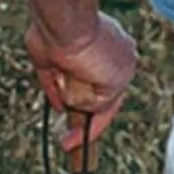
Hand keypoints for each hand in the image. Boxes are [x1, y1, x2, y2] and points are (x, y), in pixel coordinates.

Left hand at [25, 10, 138, 148]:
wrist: (66, 29)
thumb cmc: (96, 52)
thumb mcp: (113, 87)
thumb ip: (102, 104)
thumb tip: (84, 108)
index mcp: (122, 61)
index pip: (111, 102)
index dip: (96, 126)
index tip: (80, 144)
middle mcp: (99, 58)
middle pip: (91, 94)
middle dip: (84, 112)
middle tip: (69, 139)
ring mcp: (75, 57)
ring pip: (72, 87)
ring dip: (69, 99)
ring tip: (65, 99)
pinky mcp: (52, 56)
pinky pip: (51, 81)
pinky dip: (53, 94)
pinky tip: (56, 107)